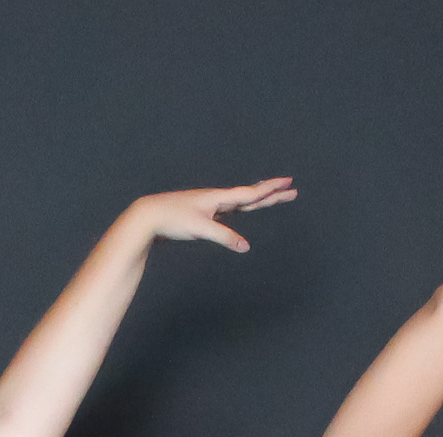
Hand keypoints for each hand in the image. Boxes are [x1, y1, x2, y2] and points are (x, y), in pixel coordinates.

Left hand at [124, 178, 297, 253]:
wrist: (150, 215)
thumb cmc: (173, 219)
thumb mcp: (201, 229)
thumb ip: (224, 237)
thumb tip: (245, 246)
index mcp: (220, 197)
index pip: (252, 193)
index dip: (271, 189)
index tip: (289, 182)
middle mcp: (218, 198)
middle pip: (252, 195)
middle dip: (272, 193)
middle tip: (292, 189)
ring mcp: (212, 206)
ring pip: (242, 201)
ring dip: (259, 199)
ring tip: (274, 195)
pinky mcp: (205, 215)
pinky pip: (230, 210)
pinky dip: (242, 208)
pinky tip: (243, 207)